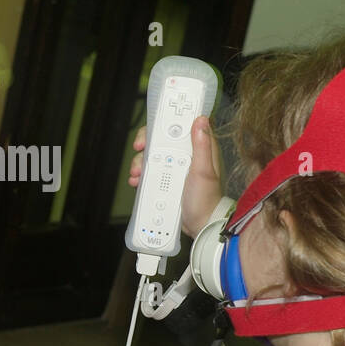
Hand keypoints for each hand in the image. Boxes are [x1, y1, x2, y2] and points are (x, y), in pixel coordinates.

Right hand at [128, 115, 224, 238]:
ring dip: (142, 161)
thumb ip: (202, 146)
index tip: (154, 128)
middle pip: (162, 139)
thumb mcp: (203, 172)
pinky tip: (138, 180)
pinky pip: (151, 171)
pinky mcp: (167, 179)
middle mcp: (186, 155)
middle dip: (147, 143)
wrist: (200, 225)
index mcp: (199, 149)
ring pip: (153, 155)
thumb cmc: (206, 200)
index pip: (181, 126)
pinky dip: (142, 174)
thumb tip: (201, 120)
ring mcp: (176, 167)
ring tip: (138, 172)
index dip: (166, 123)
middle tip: (140, 149)